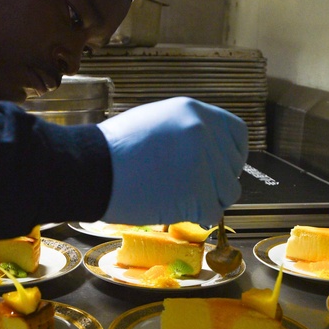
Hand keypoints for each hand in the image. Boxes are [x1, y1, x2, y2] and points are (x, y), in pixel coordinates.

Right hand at [97, 97, 247, 225]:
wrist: (90, 168)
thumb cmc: (113, 150)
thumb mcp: (156, 121)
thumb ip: (187, 132)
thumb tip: (208, 153)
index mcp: (195, 111)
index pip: (237, 134)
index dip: (231, 156)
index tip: (220, 169)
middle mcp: (204, 132)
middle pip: (232, 168)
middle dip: (215, 183)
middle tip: (187, 189)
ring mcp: (203, 161)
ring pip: (228, 192)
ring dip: (207, 201)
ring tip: (177, 198)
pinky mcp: (197, 191)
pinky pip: (212, 213)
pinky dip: (196, 217)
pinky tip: (173, 208)